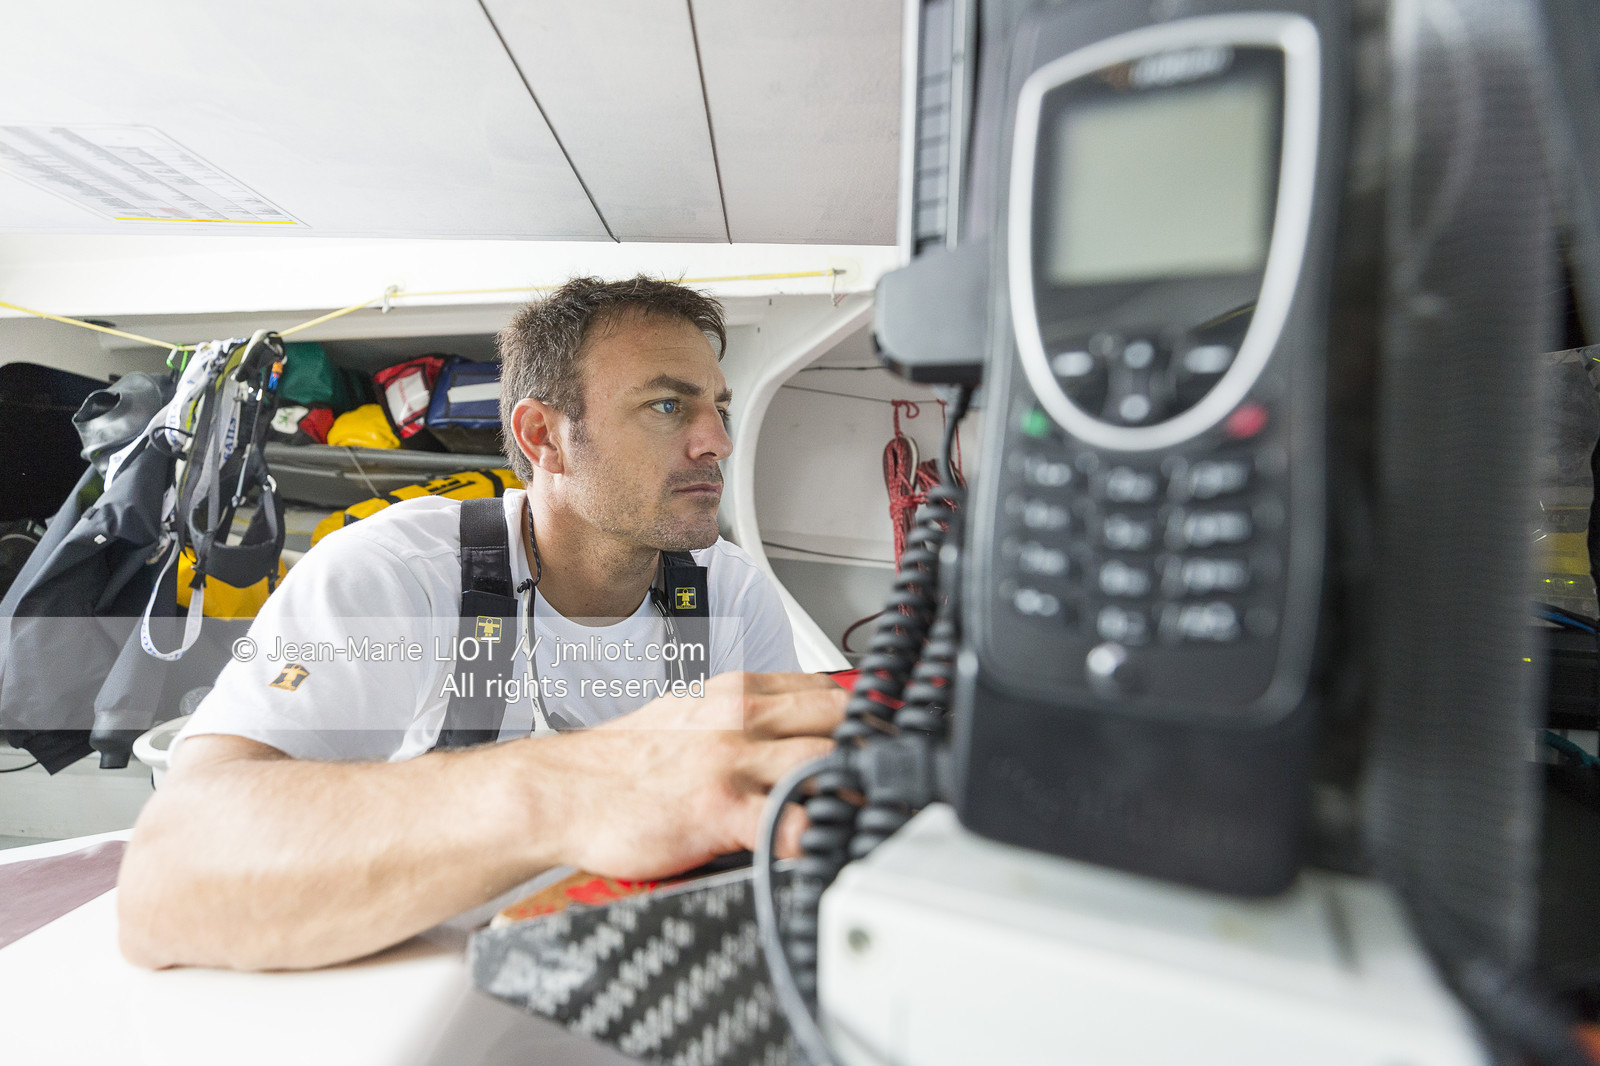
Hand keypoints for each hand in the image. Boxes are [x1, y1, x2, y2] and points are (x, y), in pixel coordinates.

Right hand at [546, 671, 845, 880]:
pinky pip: (791, 822)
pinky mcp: (719, 809)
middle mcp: (740, 717)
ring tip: (858, 817)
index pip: (826, 690)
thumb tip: (792, 731)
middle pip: (840, 721)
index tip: (871, 745)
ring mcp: (731, 761)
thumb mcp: (690, 714)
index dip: (857, 721)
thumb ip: (743, 718)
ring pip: (827, 762)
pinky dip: (816, 836)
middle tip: (876, 785)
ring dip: (850, 792)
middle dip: (865, 753)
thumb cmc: (623, 762)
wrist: (560, 791)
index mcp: (735, 691)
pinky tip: (822, 847)